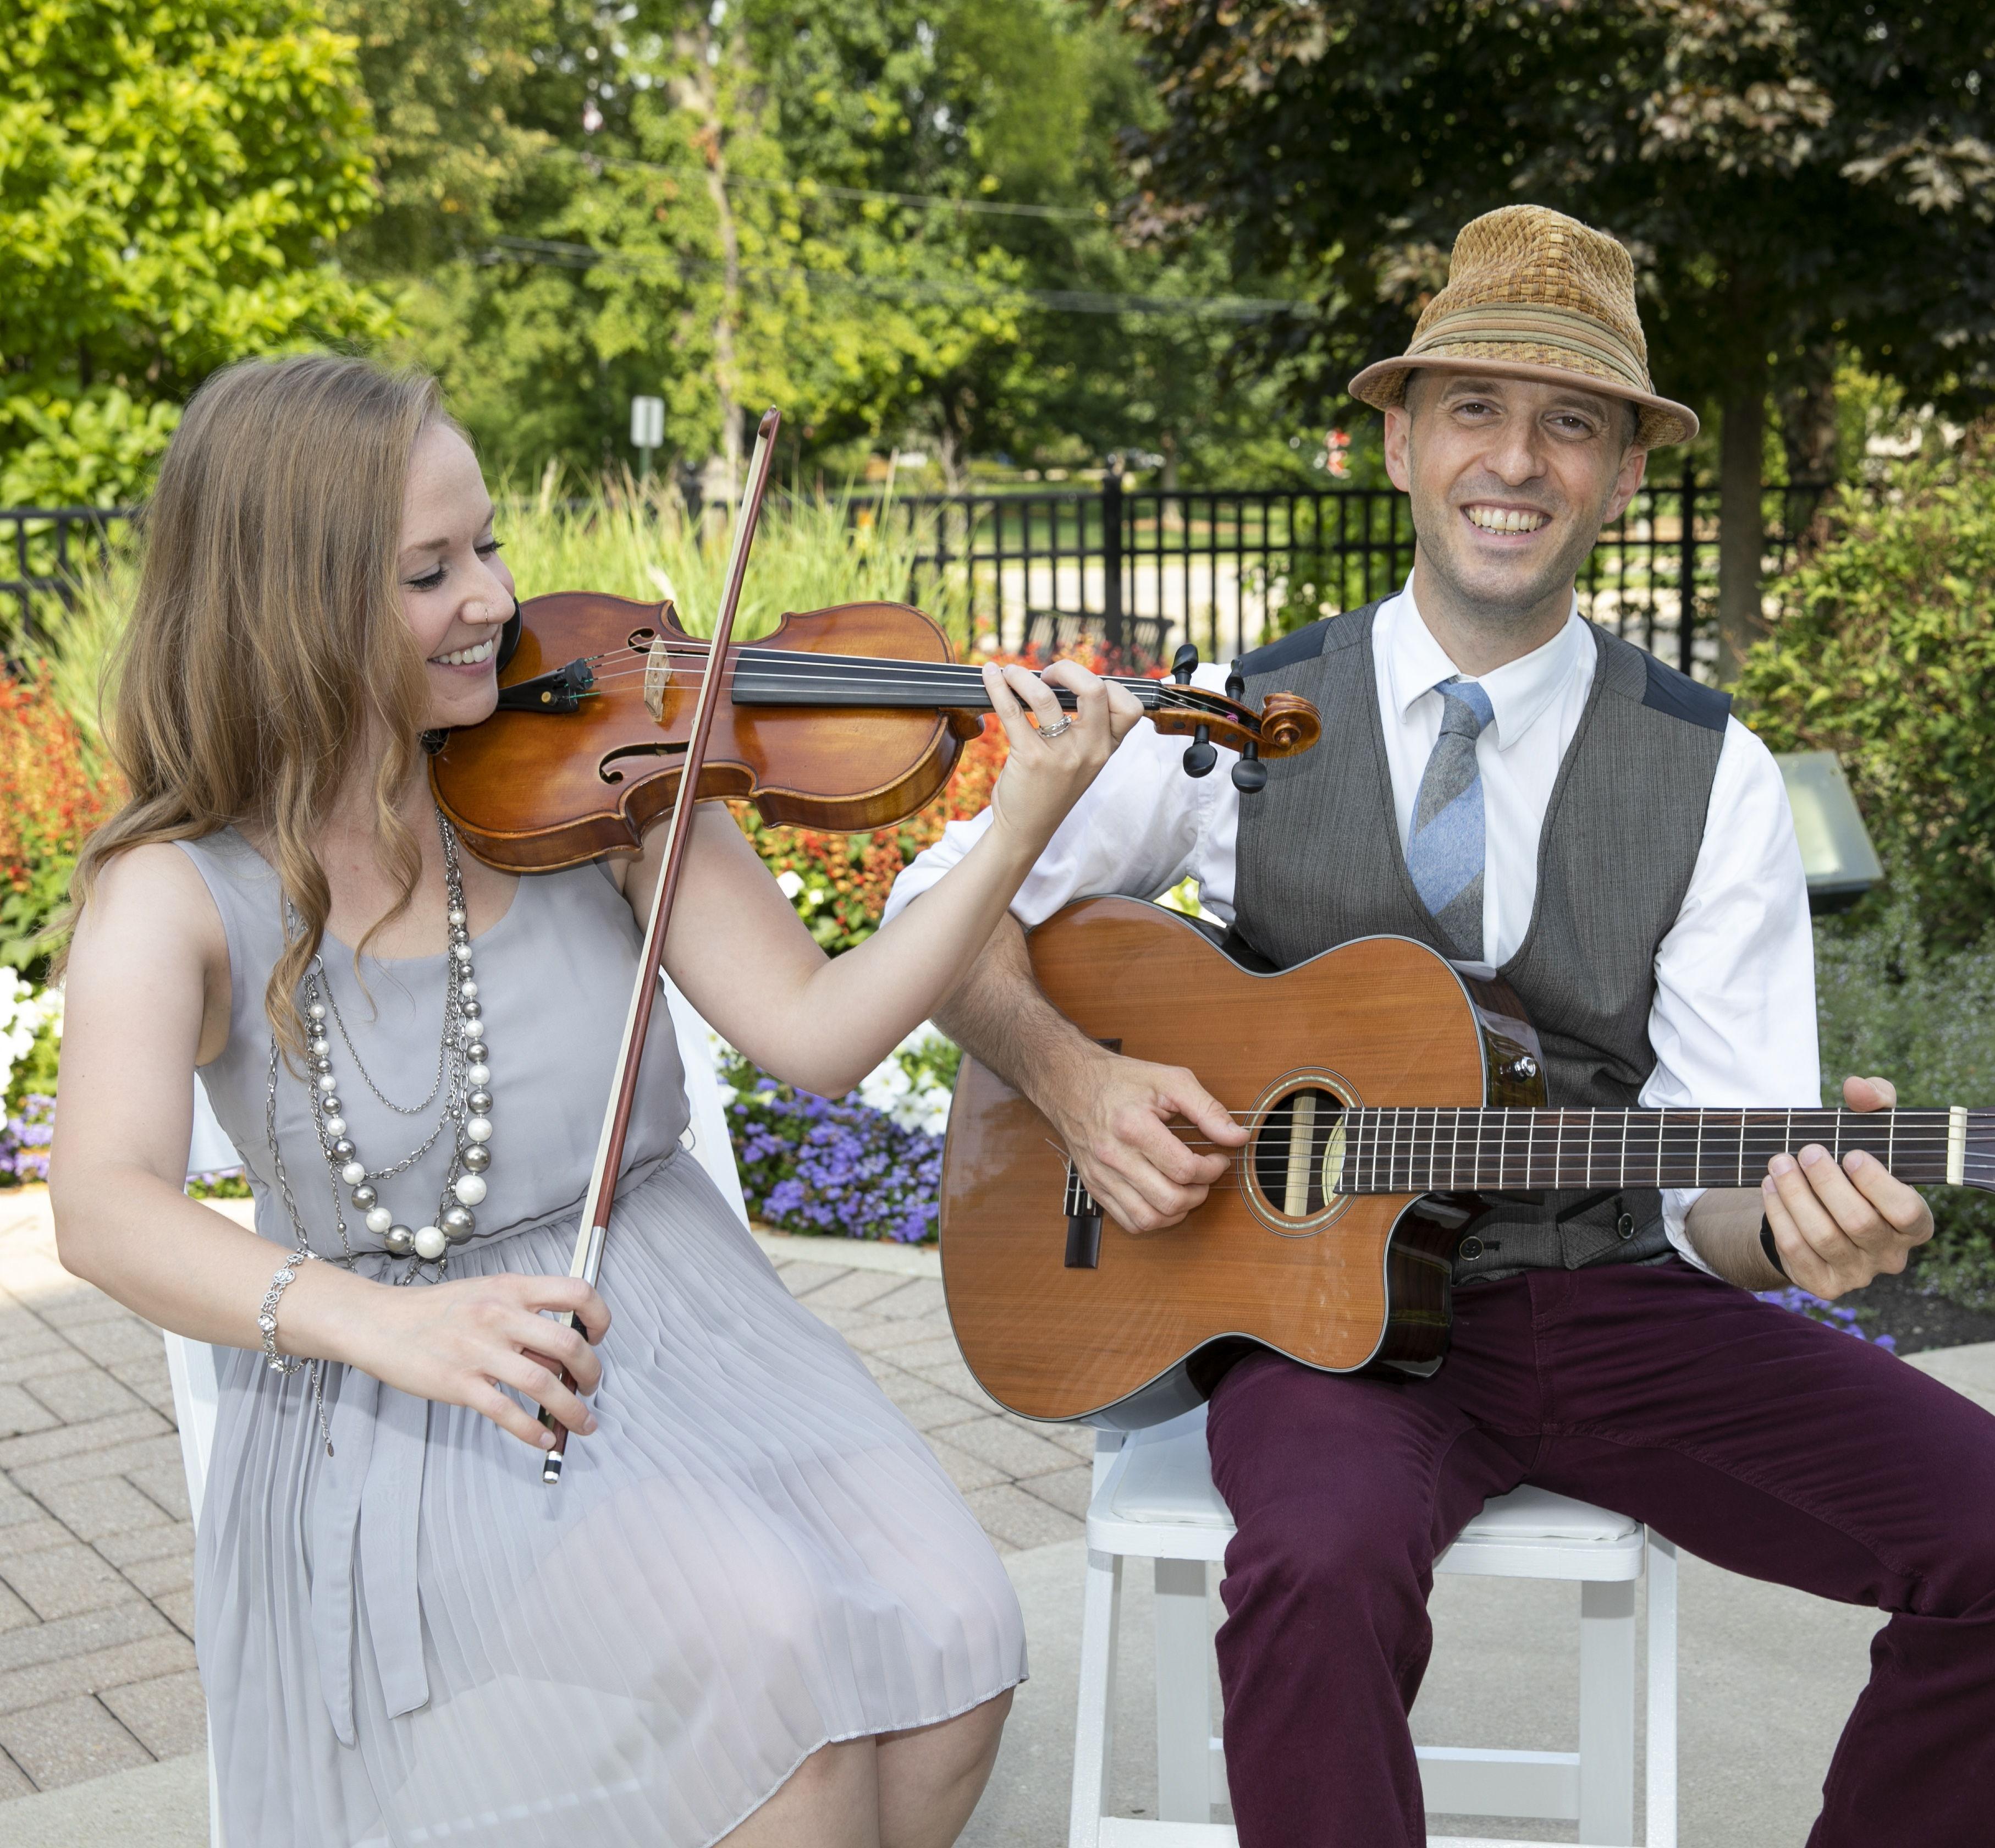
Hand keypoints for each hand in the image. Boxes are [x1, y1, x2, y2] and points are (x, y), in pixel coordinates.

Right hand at [345, 1272, 609, 1451]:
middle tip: (592, 1386)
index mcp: (511, 1288)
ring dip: (572, 1409)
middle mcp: (500, 1316)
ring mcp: (479, 1352)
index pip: (577, 1292)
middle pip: (569, 1345)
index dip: (598, 1317)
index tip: (597, 1337)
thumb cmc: (437, 1311)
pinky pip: (507, 1413)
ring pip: (544, 1384)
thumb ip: (525, 1316)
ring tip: (583, 1421)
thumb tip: (567, 1348)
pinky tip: (545, 1438)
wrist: (380, 1323)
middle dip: (592, 1372)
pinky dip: (533, 1430)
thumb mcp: (487, 1294)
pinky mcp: (459, 1385)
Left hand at [980, 658, 1142, 846]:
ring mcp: (1061, 755)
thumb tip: (1065, 683)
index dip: (1106, 685)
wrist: (1028, 830)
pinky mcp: (1031, 758)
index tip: (1079, 686)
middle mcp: (1089, 750)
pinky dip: (997, 687)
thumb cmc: (1051, 790)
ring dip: (1022, 676)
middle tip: (1047, 674)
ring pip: (1045, 695)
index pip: (1130, 707)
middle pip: (1094, 689)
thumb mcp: (1083, 762)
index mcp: (1105, 748)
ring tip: (1010, 672)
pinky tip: (990, 676)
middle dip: (1067, 669)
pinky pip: (1013, 710)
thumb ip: (1086, 730)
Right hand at [1039, 1044, 1247, 1233]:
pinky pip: (1128, 1222)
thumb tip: (1238, 1136)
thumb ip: (1207, 1109)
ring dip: (1178, 1212)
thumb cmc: (1120, 1080)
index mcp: (1133, 1127)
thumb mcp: (1170, 1081)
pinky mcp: (1094, 1187)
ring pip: (1148, 1219)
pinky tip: (1163, 1199)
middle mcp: (1114, 1156)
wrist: (1070, 1083)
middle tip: (1205, 1177)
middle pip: (1169, 1200)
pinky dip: (1153, 1219)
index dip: (1212, 1169)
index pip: (1184, 1169)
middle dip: (1199, 1194)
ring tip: (1186, 1191)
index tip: (1218, 1158)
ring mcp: (1101, 1175)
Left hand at [1761, 1074, 1934, 1298]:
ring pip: (1823, 1237)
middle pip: (1858, 1223)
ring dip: (1796, 1195)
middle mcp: (1890, 1254)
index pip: (1907, 1212)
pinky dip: (1778, 1215)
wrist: (1822, 1213)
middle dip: (1826, 1183)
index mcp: (1914, 1223)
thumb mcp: (1869, 1130)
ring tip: (1778, 1163)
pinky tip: (1769, 1187)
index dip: (1878, 1184)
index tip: (1850, 1154)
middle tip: (1806, 1151)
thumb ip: (1874, 1102)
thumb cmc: (1853, 1169)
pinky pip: (1796, 1250)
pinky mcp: (1823, 1283)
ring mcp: (1857, 1273)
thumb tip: (1857, 1086)